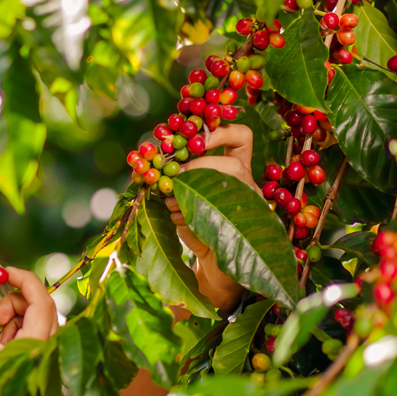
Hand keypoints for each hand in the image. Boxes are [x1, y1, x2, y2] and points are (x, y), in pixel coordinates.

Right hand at [0, 267, 56, 395]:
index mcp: (32, 349)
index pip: (41, 301)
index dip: (23, 279)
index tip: (1, 272)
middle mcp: (45, 354)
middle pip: (42, 308)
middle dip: (14, 301)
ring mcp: (43, 362)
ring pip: (37, 320)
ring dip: (13, 316)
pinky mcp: (36, 366)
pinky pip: (32, 335)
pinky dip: (14, 329)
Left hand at [163, 124, 257, 310]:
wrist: (211, 264)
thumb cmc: (194, 221)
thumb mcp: (182, 191)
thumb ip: (173, 172)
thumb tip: (148, 157)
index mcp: (237, 168)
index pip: (241, 137)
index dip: (220, 131)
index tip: (195, 137)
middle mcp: (248, 185)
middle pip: (234, 163)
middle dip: (200, 165)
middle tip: (176, 172)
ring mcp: (248, 208)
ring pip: (223, 189)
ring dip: (189, 191)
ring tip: (170, 200)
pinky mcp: (238, 230)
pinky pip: (209, 215)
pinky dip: (184, 215)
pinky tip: (176, 218)